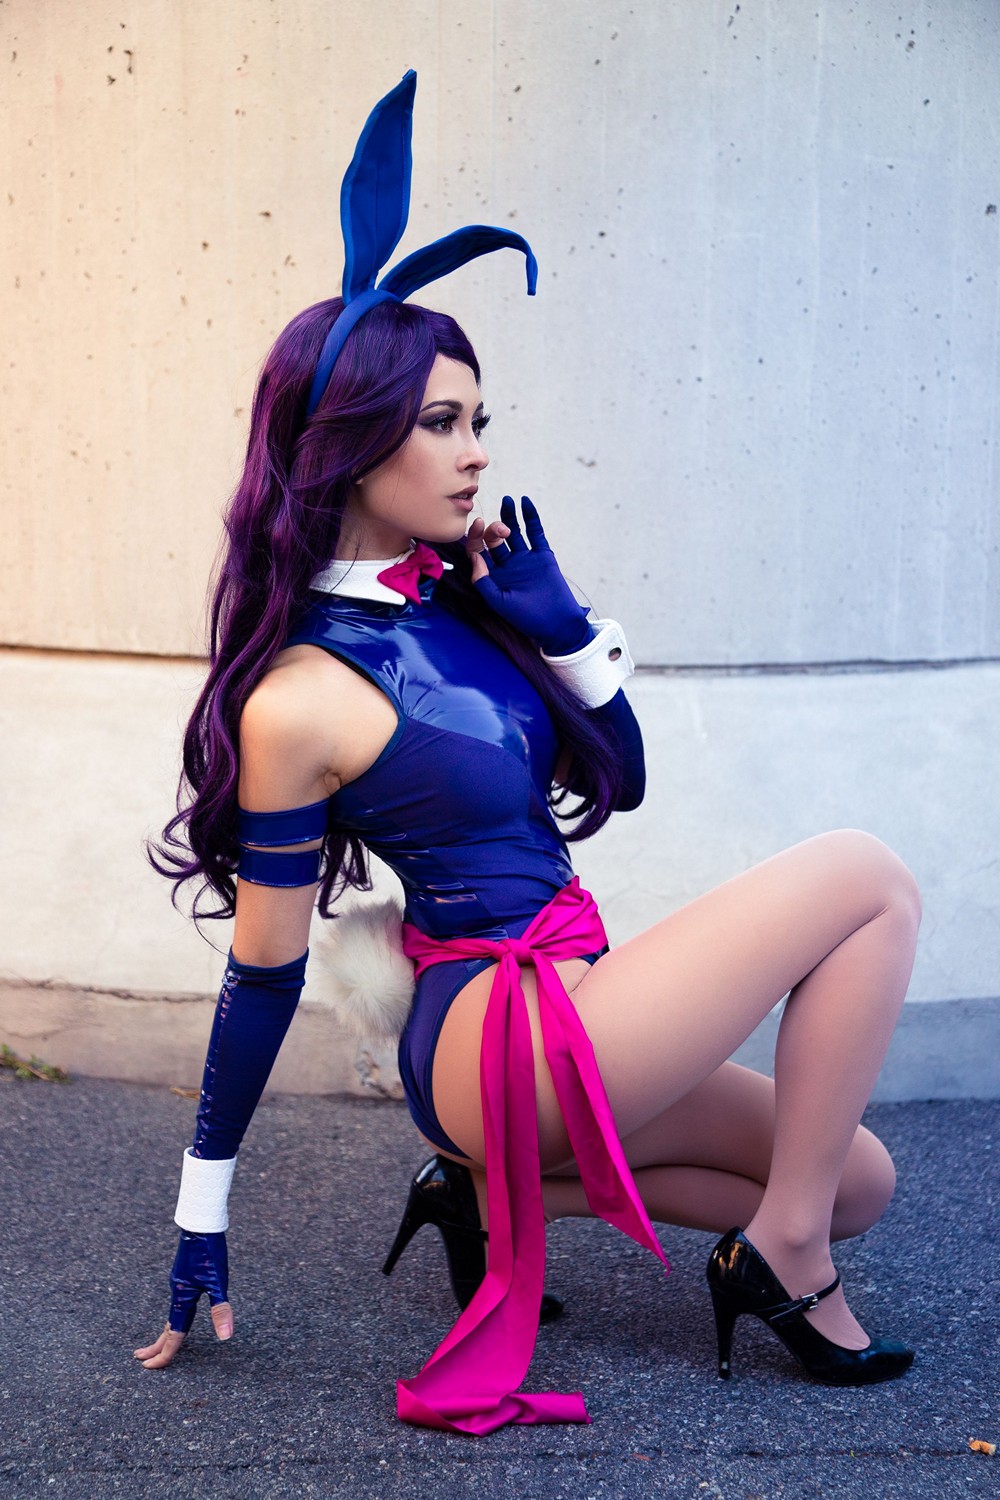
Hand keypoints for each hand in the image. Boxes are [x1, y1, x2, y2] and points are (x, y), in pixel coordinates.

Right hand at [133, 1230, 232, 1369]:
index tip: (150, 1369)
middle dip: (156, 1346)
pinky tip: (180, 1311)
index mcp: (182, 1297)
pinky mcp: (184, 1275)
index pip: (173, 1333)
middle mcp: (177, 1292)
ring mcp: (179, 1283)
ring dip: (165, 1331)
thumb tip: (226, 1338)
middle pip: (167, 1326)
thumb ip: (220, 1310)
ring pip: (171, 1313)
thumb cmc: (210, 1251)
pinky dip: (173, 1316)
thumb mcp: (218, 1282)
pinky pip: (176, 1302)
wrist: (200, 1222)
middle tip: (141, 1362)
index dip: (165, 1354)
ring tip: (158, 1343)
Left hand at [465, 496, 590, 655]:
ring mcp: (524, 558)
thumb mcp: (499, 602)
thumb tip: (475, 556)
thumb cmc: (526, 617)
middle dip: (493, 530)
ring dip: (509, 516)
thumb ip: (484, 581)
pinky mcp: (542, 555)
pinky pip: (535, 532)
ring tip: (508, 501)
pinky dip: (530, 518)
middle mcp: (506, 564)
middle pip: (494, 540)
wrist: (556, 623)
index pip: (478, 551)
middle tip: (500, 530)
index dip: (475, 537)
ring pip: (514, 532)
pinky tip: (525, 503)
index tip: (478, 526)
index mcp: (492, 575)